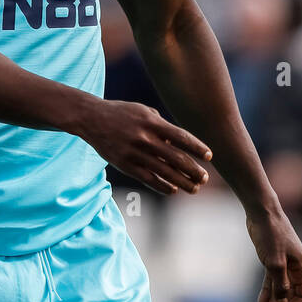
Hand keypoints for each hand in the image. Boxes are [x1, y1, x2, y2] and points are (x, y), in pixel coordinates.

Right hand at [77, 99, 211, 194]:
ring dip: (182, 182)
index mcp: (152, 122)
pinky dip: (162, 185)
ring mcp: (134, 153)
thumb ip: (162, 126)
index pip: (180, 137)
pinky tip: (174, 190)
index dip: (197, 147)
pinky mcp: (125, 165)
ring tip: (195, 188)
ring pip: (164, 172)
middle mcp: (144, 138)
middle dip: (193, 170)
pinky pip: (148, 179)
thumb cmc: (122, 113)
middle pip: (175, 158)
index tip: (210, 156)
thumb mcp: (144, 112)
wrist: (91, 118)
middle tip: (206, 178)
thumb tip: (178, 144)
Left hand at [247, 209, 301, 301]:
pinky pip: (272, 282)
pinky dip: (267, 294)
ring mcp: (285, 266)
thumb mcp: (274, 261)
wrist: (262, 212)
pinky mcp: (273, 261)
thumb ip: (279, 283)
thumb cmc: (272, 234)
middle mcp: (297, 269)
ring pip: (280, 292)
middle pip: (291, 298)